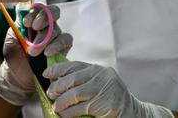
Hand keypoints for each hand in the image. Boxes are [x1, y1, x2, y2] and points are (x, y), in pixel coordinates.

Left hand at [0, 5, 72, 105]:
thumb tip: (20, 7)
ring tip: (33, 52)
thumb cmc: (14, 55)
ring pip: (56, 29)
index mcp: (33, 19)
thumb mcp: (11, 38)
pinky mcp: (63, 47)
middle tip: (33, 28)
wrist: (17, 75)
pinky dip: (57, 45)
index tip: (26, 22)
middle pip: (53, 12)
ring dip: (44, 39)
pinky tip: (48, 53)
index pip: (39, 7)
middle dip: (44, 18)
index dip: (35, 11)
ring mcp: (56, 35)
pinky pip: (66, 40)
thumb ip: (17, 24)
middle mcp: (46, 25)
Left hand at [44, 62, 173, 117]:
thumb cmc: (110, 98)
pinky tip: (64, 114)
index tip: (46, 73)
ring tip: (56, 106)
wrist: (131, 112)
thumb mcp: (98, 83)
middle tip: (50, 92)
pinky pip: (80, 108)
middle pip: (73, 78)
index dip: (58, 69)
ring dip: (62, 101)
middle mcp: (101, 76)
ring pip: (75, 94)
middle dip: (58, 86)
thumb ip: (83, 79)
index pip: (74, 65)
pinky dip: (69, 111)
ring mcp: (103, 89)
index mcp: (98, 69)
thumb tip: (57, 80)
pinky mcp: (104, 104)